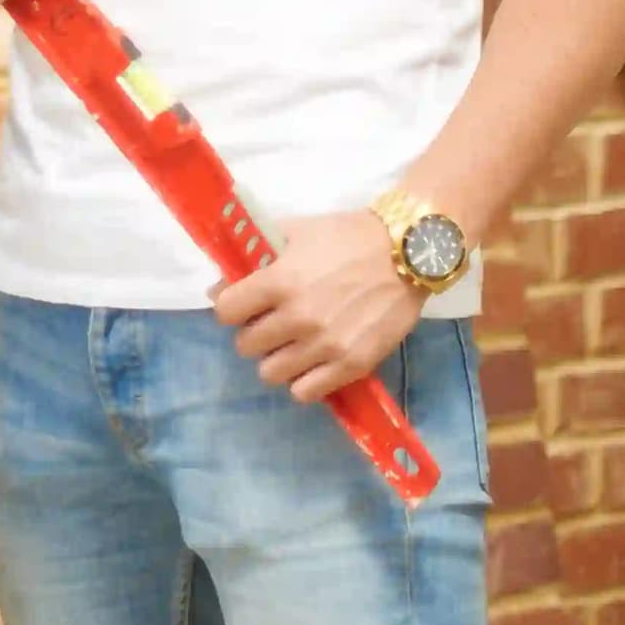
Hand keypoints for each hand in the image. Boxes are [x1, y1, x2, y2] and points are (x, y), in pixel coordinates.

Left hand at [213, 209, 421, 403]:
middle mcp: (298, 318)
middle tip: (271, 324)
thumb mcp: (294, 233)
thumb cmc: (347, 237)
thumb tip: (217, 288)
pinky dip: (302, 381)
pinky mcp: (353, 364)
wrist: (407, 253)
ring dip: (276, 360)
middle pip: (246, 346)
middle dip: (254, 334)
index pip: (225, 312)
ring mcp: (326, 345)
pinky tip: (311, 364)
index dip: (231, 308)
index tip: (243, 306)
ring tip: (291, 346)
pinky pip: (306, 392)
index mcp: (278, 282)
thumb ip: (254, 258)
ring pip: (271, 373)